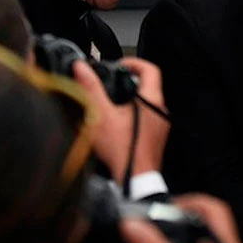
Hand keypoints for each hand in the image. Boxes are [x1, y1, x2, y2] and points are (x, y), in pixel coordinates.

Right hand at [72, 57, 169, 183]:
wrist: (135, 179)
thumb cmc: (122, 151)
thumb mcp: (100, 115)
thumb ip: (91, 89)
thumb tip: (82, 68)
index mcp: (151, 101)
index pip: (150, 70)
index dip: (134, 63)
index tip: (119, 65)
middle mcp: (160, 111)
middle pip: (147, 85)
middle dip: (127, 81)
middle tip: (109, 83)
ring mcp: (160, 125)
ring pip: (145, 102)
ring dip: (128, 98)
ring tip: (109, 102)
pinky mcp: (155, 136)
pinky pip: (145, 117)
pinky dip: (132, 113)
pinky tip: (115, 121)